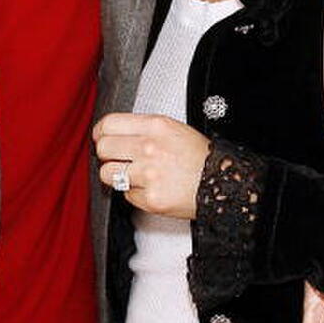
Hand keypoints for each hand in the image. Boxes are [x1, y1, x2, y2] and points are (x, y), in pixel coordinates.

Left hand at [93, 112, 209, 219]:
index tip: (101, 138)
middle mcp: (150, 148)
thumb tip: (112, 133)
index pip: (109, 124)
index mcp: (156, 126)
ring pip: (107, 174)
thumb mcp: (173, 129)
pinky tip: (150, 187)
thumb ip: (142, 128)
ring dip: (117, 175)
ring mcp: (149, 174)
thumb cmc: (200, 157)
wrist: (222, 184)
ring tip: (133, 174)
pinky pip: (126, 195)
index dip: (101, 132)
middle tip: (117, 158)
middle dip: (107, 154)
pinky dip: (135, 193)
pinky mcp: (150, 199)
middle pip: (103, 148)